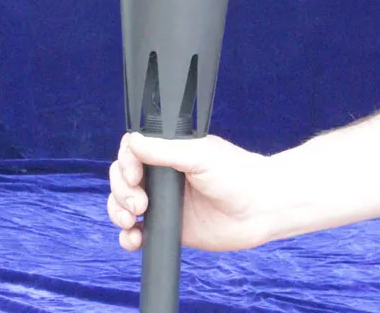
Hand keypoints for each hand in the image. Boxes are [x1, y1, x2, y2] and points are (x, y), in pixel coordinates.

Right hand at [107, 131, 275, 251]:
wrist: (261, 209)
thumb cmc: (237, 174)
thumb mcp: (200, 155)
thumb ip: (165, 150)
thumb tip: (133, 141)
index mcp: (169, 152)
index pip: (132, 151)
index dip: (125, 164)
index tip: (134, 176)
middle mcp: (163, 176)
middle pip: (122, 178)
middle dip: (120, 191)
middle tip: (138, 203)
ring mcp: (164, 203)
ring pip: (124, 205)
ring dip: (118, 212)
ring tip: (131, 222)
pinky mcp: (168, 228)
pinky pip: (138, 233)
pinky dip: (128, 238)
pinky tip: (133, 239)